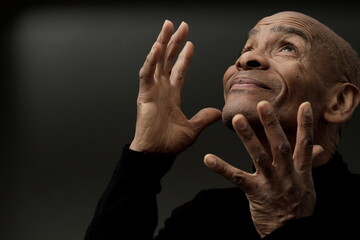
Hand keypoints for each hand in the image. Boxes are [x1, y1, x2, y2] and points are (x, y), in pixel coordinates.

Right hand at [130, 20, 220, 153]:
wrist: (156, 154)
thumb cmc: (169, 144)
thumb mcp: (192, 128)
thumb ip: (204, 118)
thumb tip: (217, 112)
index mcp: (171, 95)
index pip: (178, 71)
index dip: (184, 57)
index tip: (190, 43)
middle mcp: (161, 89)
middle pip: (168, 60)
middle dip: (174, 42)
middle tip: (180, 26)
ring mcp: (152, 90)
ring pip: (157, 61)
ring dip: (162, 43)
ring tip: (168, 26)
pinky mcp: (145, 94)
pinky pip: (147, 73)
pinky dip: (152, 60)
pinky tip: (158, 47)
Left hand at [204, 101, 322, 237]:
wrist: (291, 233)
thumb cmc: (298, 207)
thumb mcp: (308, 185)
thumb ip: (307, 163)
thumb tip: (316, 149)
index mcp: (301, 171)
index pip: (305, 144)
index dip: (305, 125)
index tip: (304, 105)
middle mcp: (287, 175)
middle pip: (280, 146)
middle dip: (272, 124)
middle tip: (263, 105)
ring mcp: (271, 183)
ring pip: (259, 157)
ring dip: (248, 137)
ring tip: (237, 120)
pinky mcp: (256, 193)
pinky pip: (237, 178)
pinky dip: (222, 168)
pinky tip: (208, 158)